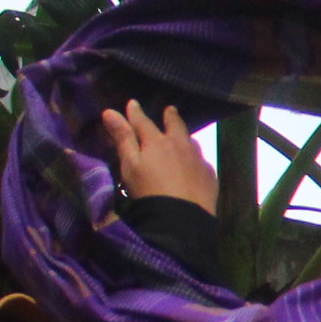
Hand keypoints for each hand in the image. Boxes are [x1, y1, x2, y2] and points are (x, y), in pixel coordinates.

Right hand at [100, 100, 216, 210]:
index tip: (132, 103)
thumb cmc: (148, 190)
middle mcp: (180, 145)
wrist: (182, 218)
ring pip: (191, 142)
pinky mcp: (209, 176)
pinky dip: (196, 157)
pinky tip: (195, 163)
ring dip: (185, 136)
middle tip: (170, 109)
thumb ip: (123, 138)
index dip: (136, 113)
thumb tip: (110, 112)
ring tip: (183, 135)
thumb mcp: (130, 164)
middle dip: (170, 116)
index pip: (143, 122)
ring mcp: (198, 160)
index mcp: (157, 141)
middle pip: (175, 125)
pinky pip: (202, 161)